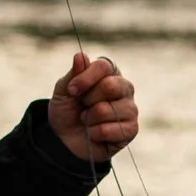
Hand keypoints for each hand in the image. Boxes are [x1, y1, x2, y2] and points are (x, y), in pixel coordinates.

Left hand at [50, 49, 137, 164]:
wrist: (65, 139)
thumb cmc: (67, 111)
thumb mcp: (63, 91)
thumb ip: (73, 74)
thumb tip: (80, 56)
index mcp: (110, 73)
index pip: (104, 66)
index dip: (85, 78)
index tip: (72, 90)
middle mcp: (124, 88)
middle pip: (110, 86)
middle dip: (88, 99)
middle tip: (83, 106)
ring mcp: (130, 109)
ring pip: (106, 110)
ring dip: (89, 119)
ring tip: (89, 121)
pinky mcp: (131, 129)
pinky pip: (108, 130)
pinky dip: (94, 133)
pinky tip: (95, 133)